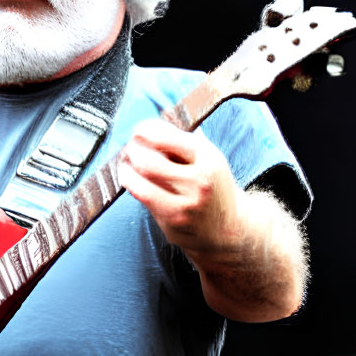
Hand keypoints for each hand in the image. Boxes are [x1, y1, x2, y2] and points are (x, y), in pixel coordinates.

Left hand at [118, 118, 240, 253]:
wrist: (229, 228)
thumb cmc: (214, 188)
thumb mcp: (209, 159)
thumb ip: (183, 144)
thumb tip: (151, 127)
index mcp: (208, 158)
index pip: (167, 137)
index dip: (146, 131)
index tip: (139, 130)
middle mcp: (198, 181)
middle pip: (149, 160)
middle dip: (133, 150)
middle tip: (130, 147)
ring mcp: (185, 204)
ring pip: (142, 180)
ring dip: (127, 168)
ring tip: (126, 162)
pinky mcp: (172, 221)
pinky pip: (143, 197)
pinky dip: (132, 184)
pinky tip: (130, 179)